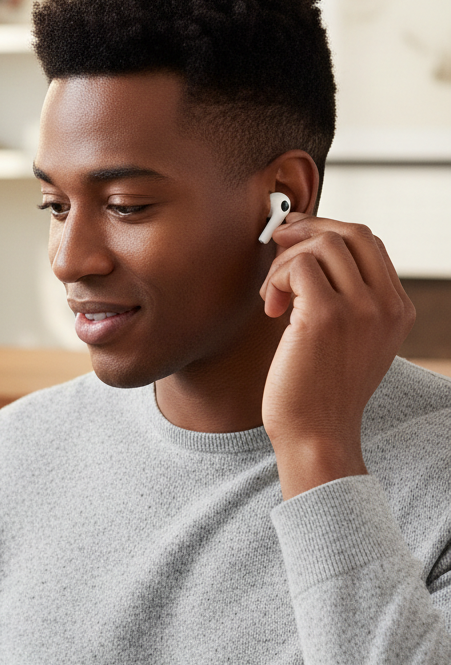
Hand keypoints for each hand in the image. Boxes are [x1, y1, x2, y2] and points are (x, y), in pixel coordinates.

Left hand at [260, 214, 414, 498]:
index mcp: (396, 309)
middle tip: (276, 244)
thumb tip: (304, 248)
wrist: (316, 434)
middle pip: (351, 233)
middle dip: (307, 230)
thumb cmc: (319, 390)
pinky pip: (296, 266)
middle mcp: (385, 305)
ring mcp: (359, 309)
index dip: (328, 231)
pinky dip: (275, 279)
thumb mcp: (347, 340)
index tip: (295, 241)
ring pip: (321, 245)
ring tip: (272, 295)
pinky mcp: (324, 316)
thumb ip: (343, 299)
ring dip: (284, 261)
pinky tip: (269, 308)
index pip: (369, 243)